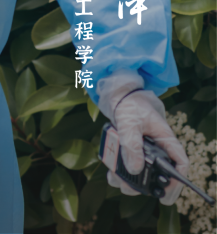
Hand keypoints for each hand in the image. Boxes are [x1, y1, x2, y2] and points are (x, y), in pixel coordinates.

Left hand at [107, 89, 188, 204]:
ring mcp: (146, 151)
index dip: (176, 180)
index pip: (180, 162)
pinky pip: (131, 168)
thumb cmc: (130, 105)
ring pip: (144, 174)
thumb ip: (132, 144)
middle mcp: (158, 148)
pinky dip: (121, 175)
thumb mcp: (130, 122)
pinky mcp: (134, 151)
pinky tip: (111, 175)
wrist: (119, 96)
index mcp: (165, 139)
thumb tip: (135, 169)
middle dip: (145, 185)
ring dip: (130, 182)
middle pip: (159, 174)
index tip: (165, 194)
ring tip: (116, 180)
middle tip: (130, 189)